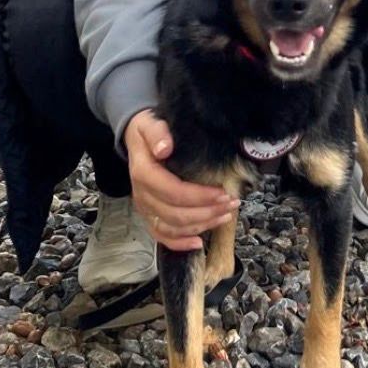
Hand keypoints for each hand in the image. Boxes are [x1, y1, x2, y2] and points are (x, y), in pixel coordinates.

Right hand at [124, 110, 237, 252]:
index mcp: (143, 173)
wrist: (136, 140)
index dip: (199, 196)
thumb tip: (165, 148)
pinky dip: (180, 244)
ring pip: (173, 227)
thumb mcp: (150, 123)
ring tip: (226, 216)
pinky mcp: (149, 215)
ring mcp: (145, 208)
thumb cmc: (147, 131)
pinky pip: (162, 236)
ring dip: (201, 225)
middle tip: (232, 203)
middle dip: (207, 212)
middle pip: (175, 214)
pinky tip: (199, 243)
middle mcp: (142, 195)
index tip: (223, 192)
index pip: (173, 192)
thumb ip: (157, 133)